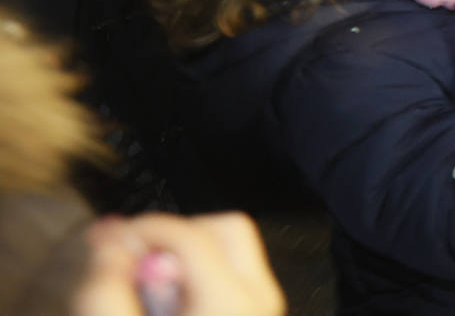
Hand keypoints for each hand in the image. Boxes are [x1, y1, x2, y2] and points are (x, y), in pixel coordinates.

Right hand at [73, 212, 284, 315]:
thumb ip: (106, 290)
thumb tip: (109, 235)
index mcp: (230, 304)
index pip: (193, 236)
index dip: (147, 227)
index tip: (113, 238)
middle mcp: (261, 299)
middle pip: (227, 228)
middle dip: (179, 235)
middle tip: (141, 262)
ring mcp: (267, 305)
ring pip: (234, 245)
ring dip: (190, 254)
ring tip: (154, 291)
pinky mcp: (261, 310)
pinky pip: (235, 270)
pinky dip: (201, 273)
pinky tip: (173, 302)